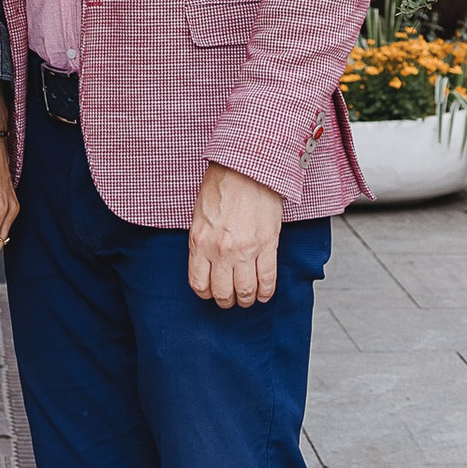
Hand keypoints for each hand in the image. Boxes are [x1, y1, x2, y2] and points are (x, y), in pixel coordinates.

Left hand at [188, 163, 284, 308]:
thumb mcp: (199, 215)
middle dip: (226, 300)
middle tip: (230, 299)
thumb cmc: (222, 184)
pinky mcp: (267, 245)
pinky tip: (264, 294)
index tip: (211, 293)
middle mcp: (221, 251)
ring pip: (246, 290)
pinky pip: (267, 279)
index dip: (206, 293)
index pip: (199, 284)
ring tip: (248, 298)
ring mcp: (245, 250)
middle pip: (223, 292)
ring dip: (247, 299)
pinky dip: (266, 292)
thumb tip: (206, 263)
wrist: (248, 166)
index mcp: (200, 242)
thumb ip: (202, 242)